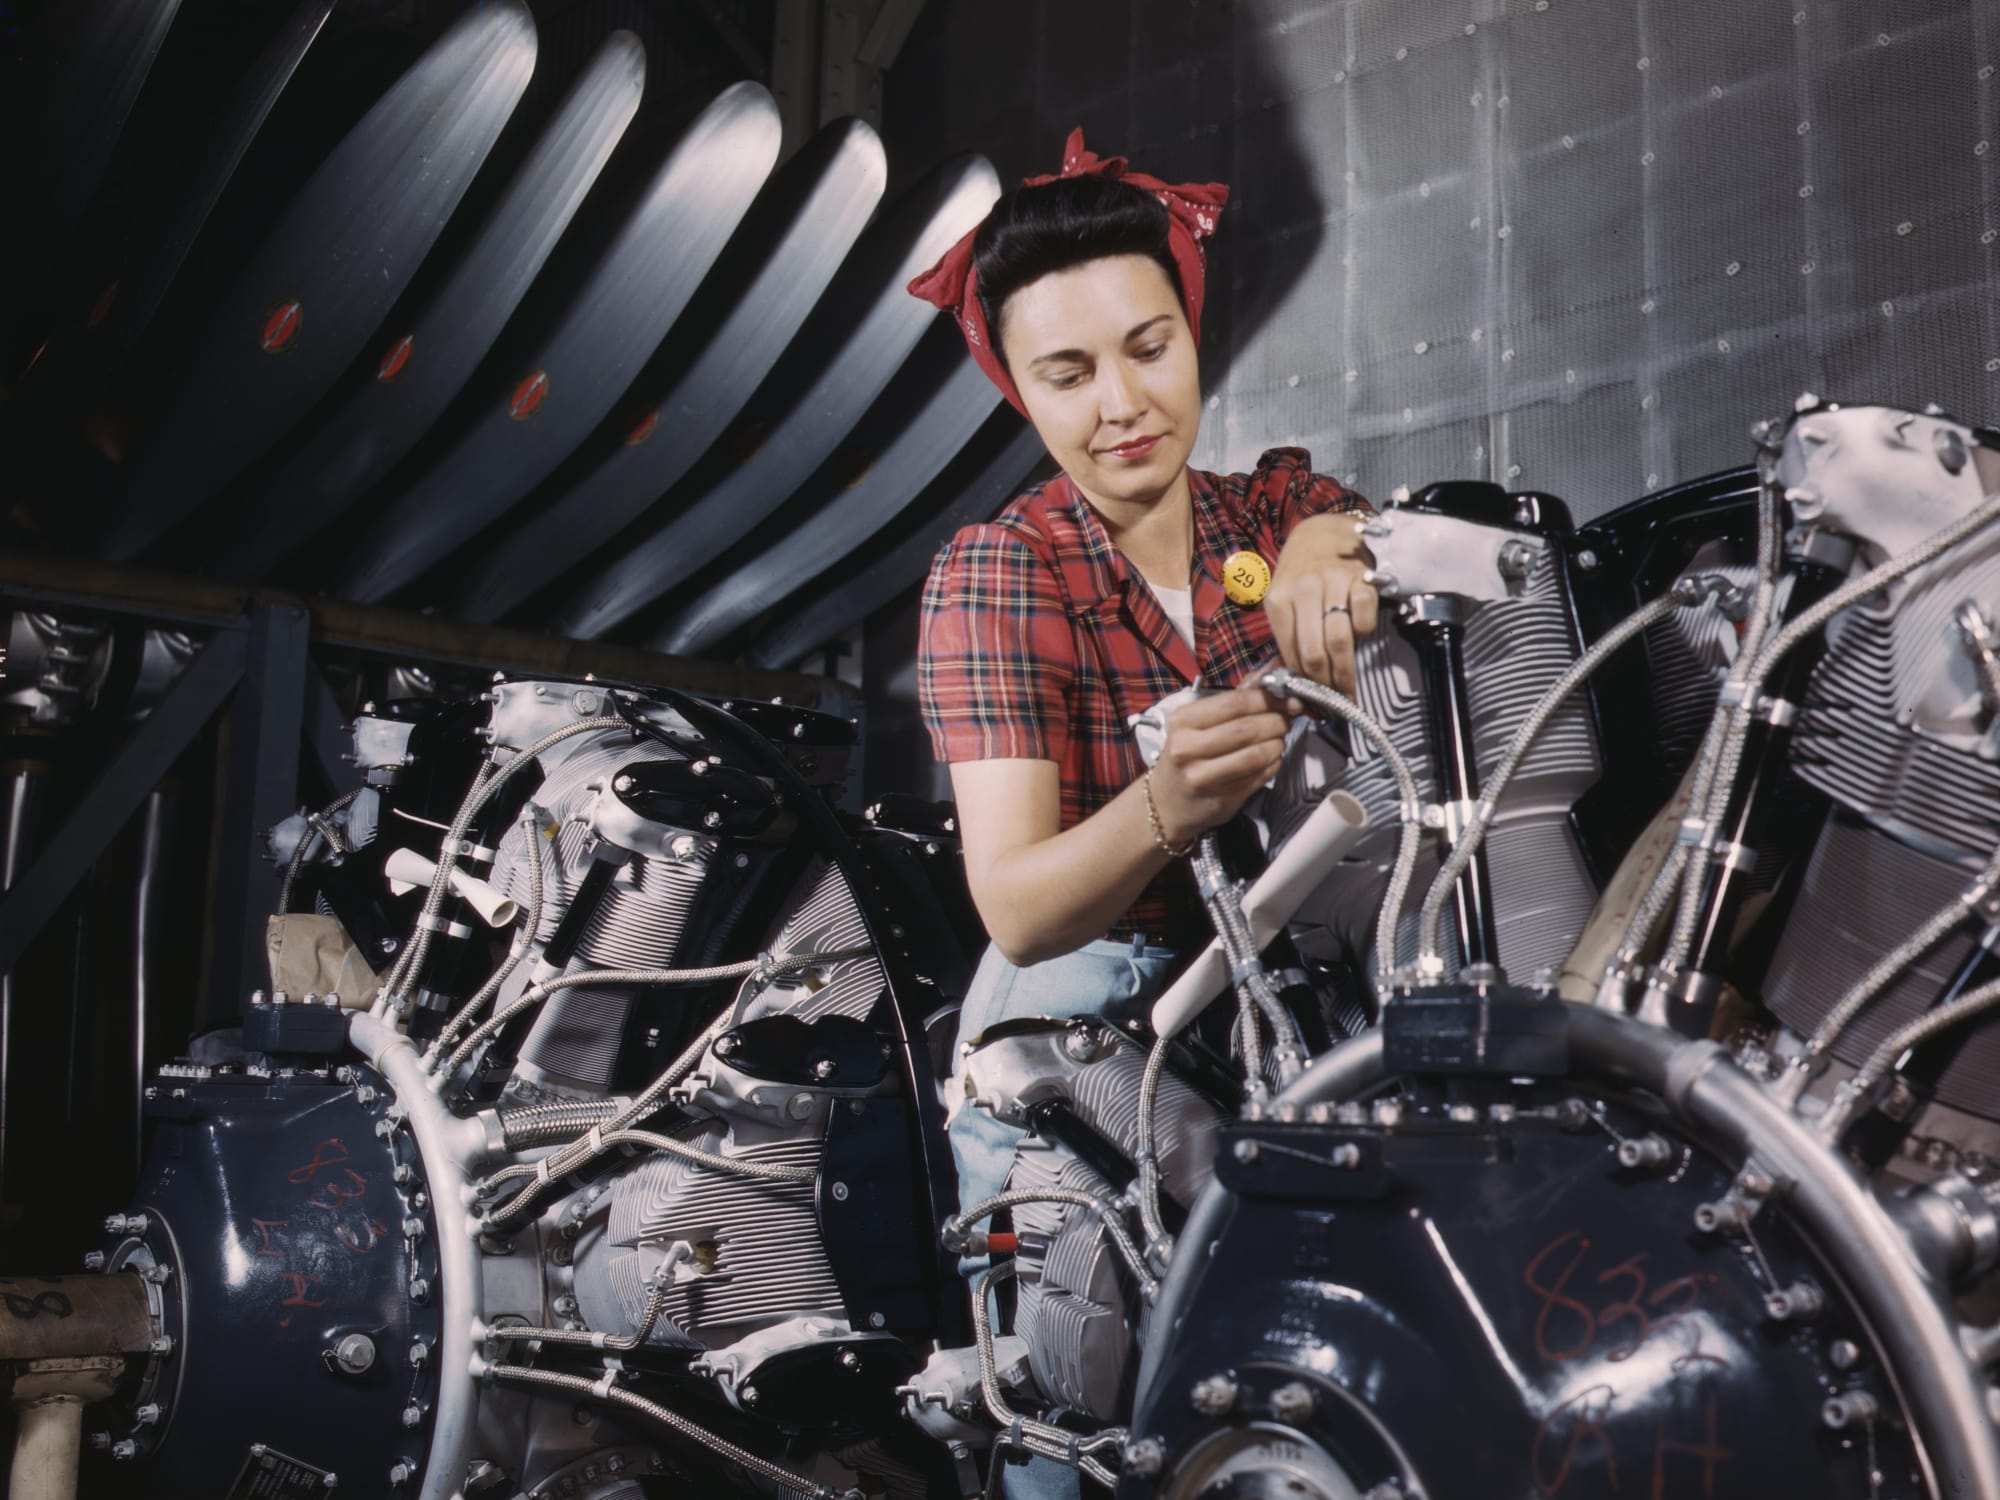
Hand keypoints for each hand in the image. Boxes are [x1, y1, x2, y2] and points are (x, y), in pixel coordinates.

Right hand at [1148, 686, 1291, 846]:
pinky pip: (1260, 776)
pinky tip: (1272, 759)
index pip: (1234, 703)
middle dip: (1276, 721)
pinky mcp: (1221, 798)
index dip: (1266, 699)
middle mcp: (1188, 748)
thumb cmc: (1187, 756)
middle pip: (1247, 728)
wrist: (1168, 802)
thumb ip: (1231, 706)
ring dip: (1277, 744)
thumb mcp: (1194, 725)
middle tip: (1285, 720)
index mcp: (1182, 721)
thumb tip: (1274, 689)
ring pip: (1256, 754)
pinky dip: (1274, 764)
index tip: (1284, 699)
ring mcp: (1203, 777)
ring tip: (1279, 740)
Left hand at [1264, 513, 1379, 693]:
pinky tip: (1359, 637)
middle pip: (1316, 651)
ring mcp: (1335, 583)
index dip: (1302, 681)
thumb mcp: (1282, 599)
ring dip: (1345, 670)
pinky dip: (1363, 634)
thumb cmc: (1300, 574)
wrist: (1323, 533)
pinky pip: (1365, 620)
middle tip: (1332, 701)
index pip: (1290, 651)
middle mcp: (1305, 589)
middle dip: (1325, 683)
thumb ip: (1287, 636)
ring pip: (1340, 640)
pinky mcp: (1363, 580)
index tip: (1311, 699)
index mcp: (1279, 599)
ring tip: (1347, 688)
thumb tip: (1293, 683)